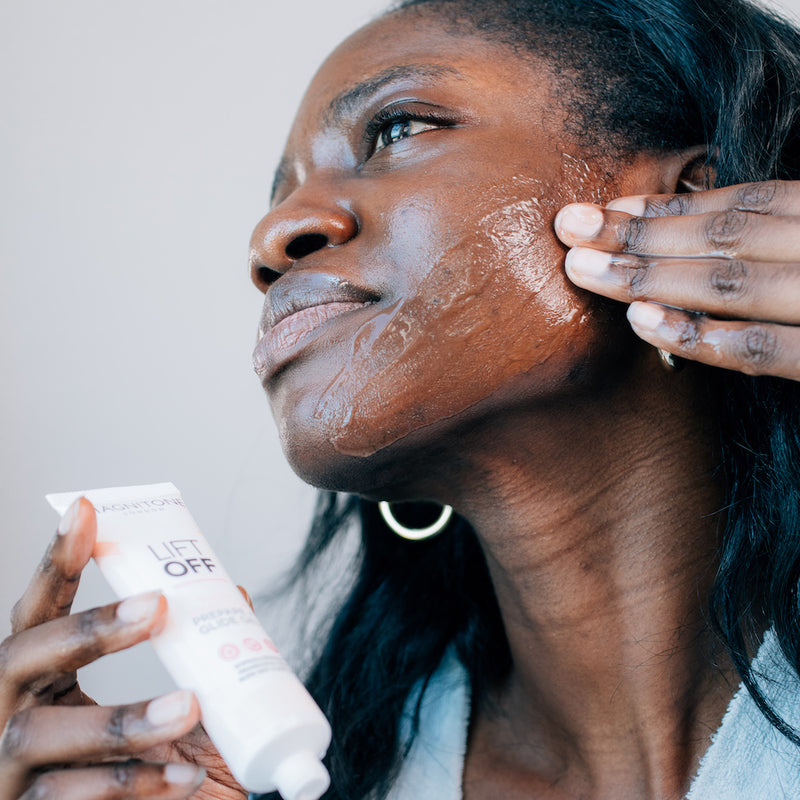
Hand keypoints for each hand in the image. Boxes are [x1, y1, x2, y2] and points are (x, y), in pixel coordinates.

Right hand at [0, 498, 245, 799]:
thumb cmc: (157, 772)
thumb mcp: (184, 709)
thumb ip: (198, 659)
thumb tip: (235, 593)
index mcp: (40, 681)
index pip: (40, 613)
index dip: (57, 561)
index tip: (88, 509)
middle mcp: (11, 716)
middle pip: (22, 658)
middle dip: (89, 628)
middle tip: (160, 605)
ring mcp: (10, 774)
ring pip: (40, 735)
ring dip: (121, 718)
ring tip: (187, 707)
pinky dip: (128, 784)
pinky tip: (180, 777)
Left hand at [554, 180, 799, 380]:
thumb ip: (777, 244)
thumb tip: (694, 248)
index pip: (745, 205)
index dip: (671, 208)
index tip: (609, 208)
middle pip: (722, 237)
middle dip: (638, 234)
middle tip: (570, 228)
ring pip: (729, 285)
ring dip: (648, 277)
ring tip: (583, 270)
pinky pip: (761, 348)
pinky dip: (701, 336)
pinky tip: (642, 322)